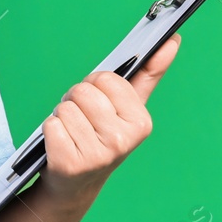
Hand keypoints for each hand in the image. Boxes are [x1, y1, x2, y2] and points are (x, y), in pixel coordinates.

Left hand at [39, 33, 181, 202]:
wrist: (78, 182)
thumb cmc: (103, 134)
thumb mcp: (128, 106)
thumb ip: (149, 72)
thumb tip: (172, 40)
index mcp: (141, 123)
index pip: (105, 79)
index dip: (95, 85)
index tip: (99, 103)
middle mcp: (123, 141)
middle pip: (83, 91)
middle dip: (76, 99)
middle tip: (82, 119)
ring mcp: (97, 156)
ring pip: (64, 108)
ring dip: (62, 116)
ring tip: (72, 132)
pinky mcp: (69, 164)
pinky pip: (50, 125)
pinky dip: (50, 131)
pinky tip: (60, 145)